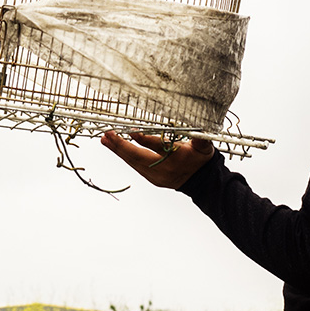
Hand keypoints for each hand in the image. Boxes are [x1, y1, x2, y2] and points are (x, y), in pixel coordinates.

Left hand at [100, 130, 215, 189]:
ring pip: (133, 162)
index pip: (159, 148)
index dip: (145, 140)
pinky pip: (135, 166)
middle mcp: (163, 168)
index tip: (132, 133)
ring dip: (118, 150)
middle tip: (107, 134)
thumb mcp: (204, 147)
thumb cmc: (200, 159)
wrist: (201, 182)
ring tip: (105, 140)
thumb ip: (200, 138)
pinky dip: (124, 156)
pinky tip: (115, 148)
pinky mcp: (152, 178)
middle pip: (139, 156)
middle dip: (121, 145)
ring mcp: (156, 175)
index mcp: (176, 158)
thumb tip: (201, 128)